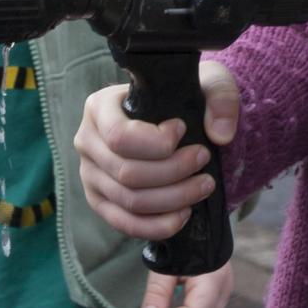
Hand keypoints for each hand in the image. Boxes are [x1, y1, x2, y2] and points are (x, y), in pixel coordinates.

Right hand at [76, 59, 240, 238]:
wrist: (174, 120)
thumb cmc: (183, 97)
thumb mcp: (208, 82)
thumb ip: (220, 98)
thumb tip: (221, 135)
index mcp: (99, 107)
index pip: (120, 136)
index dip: (156, 142)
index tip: (183, 130)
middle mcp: (86, 142)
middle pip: (127, 172)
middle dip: (174, 172)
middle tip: (204, 159)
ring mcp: (90, 175)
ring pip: (129, 200)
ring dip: (173, 199)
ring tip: (204, 185)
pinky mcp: (101, 202)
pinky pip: (125, 223)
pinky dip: (157, 225)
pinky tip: (184, 215)